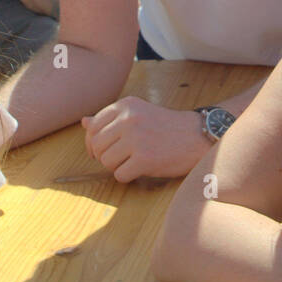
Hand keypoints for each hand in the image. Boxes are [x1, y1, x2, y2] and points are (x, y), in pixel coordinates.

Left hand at [82, 97, 211, 182]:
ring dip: (117, 166)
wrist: (197, 136)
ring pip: (106, 162)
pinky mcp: (145, 159)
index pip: (93, 127)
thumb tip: (83, 123)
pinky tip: (140, 169)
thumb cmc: (166, 127)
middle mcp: (129, 119)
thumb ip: (111, 119)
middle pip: (97, 146)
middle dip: (105, 156)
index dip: (93, 143)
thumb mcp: (138, 114)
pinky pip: (120, 175)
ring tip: (133, 161)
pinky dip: (128, 176)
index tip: (102, 150)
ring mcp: (136, 139)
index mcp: (125, 105)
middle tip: (121, 158)